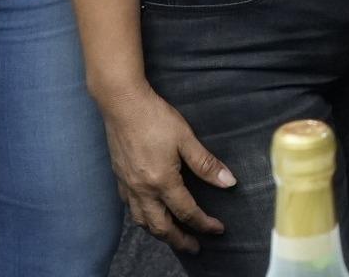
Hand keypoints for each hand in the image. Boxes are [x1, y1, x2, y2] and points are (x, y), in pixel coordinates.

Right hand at [99, 82, 235, 254]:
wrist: (121, 101)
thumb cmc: (154, 116)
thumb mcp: (185, 137)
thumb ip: (206, 163)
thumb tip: (229, 182)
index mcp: (162, 181)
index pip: (187, 212)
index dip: (205, 224)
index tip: (218, 229)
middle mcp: (143, 190)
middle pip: (162, 227)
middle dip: (180, 241)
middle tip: (195, 247)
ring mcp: (128, 185)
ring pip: (143, 222)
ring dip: (159, 233)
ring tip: (172, 235)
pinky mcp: (119, 177)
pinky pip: (130, 208)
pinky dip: (142, 217)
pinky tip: (147, 212)